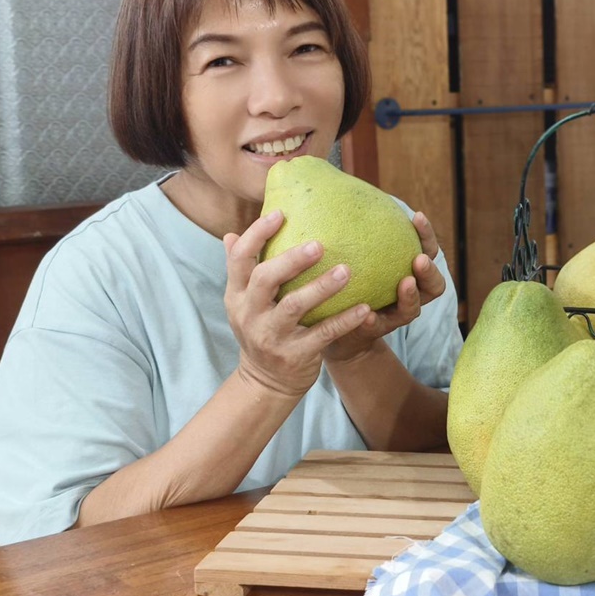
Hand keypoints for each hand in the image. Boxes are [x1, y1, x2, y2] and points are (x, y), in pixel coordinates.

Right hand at [223, 209, 372, 396]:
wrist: (265, 382)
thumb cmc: (262, 329)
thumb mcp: (244, 303)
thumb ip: (241, 270)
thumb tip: (229, 233)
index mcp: (237, 295)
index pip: (239, 259)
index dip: (256, 234)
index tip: (280, 213)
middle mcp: (250, 314)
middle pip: (266, 279)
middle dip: (291, 260)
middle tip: (319, 244)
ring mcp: (271, 336)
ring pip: (295, 306)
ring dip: (321, 287)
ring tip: (347, 271)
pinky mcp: (295, 355)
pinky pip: (322, 334)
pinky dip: (344, 320)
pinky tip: (364, 307)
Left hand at [322, 212, 446, 363]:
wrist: (333, 325)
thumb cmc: (345, 281)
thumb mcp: (351, 254)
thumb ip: (351, 231)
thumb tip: (333, 187)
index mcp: (406, 270)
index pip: (425, 249)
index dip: (426, 234)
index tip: (417, 216)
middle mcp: (408, 293)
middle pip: (434, 284)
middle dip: (429, 270)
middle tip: (418, 259)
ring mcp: (394, 315)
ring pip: (414, 309)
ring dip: (411, 295)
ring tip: (404, 283)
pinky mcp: (376, 331)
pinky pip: (379, 327)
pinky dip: (375, 320)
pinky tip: (368, 314)